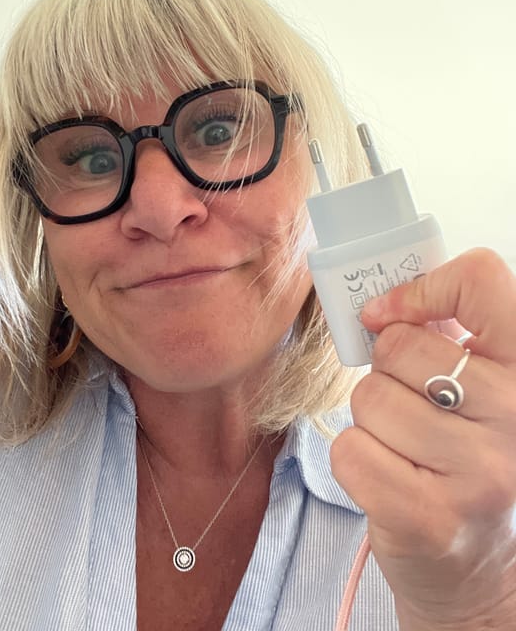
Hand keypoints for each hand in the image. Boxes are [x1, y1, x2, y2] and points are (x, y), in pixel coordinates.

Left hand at [330, 248, 515, 629]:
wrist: (473, 566)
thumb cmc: (460, 459)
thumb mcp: (471, 391)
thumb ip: (440, 339)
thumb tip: (379, 303)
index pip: (482, 282)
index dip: (422, 290)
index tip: (389, 315)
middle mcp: (515, 417)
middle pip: (400, 347)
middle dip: (384, 372)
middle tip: (408, 406)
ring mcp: (478, 472)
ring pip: (369, 398)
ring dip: (370, 420)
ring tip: (404, 448)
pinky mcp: (429, 516)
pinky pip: (349, 449)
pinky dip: (354, 458)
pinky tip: (389, 478)